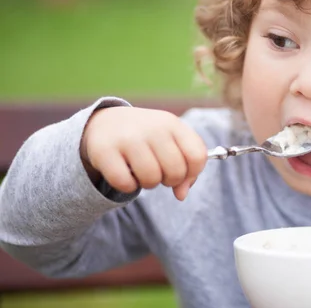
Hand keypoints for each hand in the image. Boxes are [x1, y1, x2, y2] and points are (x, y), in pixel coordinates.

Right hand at [80, 106, 206, 200]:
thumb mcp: (170, 142)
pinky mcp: (104, 151)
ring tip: (142, 172)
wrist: (105, 123)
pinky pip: (125, 183)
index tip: (182, 173)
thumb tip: (181, 194)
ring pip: (151, 179)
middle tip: (158, 172)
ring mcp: (128, 138)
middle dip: (170, 180)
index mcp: (172, 124)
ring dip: (148, 184)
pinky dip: (127, 186)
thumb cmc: (146, 138)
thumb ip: (185, 167)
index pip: (197, 156)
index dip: (192, 173)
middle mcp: (152, 128)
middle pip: (176, 171)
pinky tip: (125, 174)